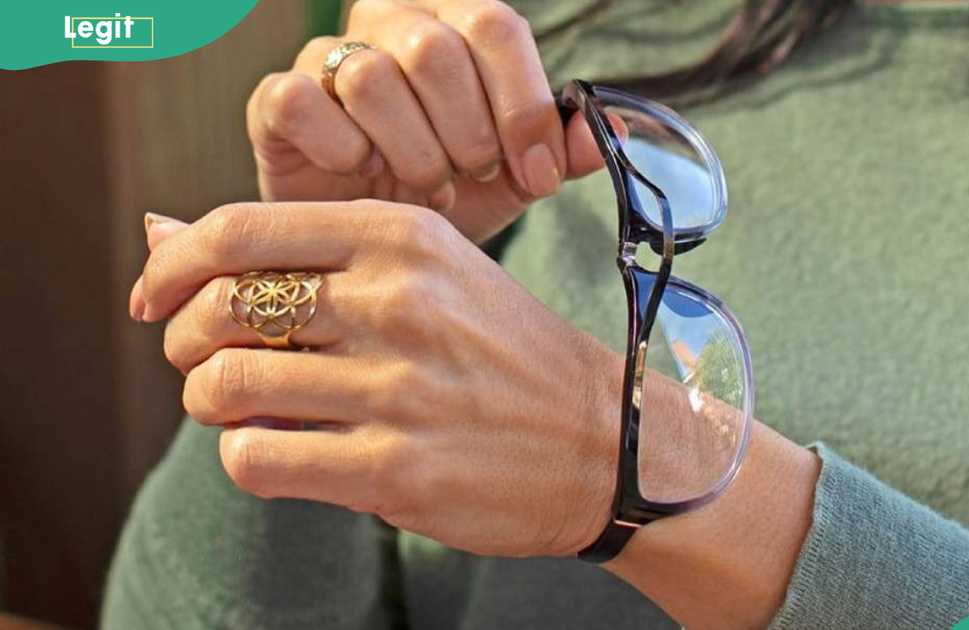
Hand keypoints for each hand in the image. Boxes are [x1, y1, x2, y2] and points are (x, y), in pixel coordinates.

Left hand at [134, 202, 619, 555]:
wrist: (604, 441)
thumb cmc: (501, 351)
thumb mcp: (426, 271)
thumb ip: (304, 250)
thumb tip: (162, 233)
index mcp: (403, 237)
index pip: (239, 230)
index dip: (172, 265)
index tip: (155, 297)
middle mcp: (398, 301)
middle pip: (220, 308)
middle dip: (188, 341)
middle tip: (210, 361)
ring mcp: (397, 388)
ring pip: (225, 386)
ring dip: (212, 403)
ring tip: (246, 408)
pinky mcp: (394, 469)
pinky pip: (256, 459)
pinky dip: (245, 456)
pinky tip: (278, 450)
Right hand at [248, 0, 606, 242]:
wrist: (368, 244)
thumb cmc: (442, 199)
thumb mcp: (513, 179)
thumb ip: (559, 151)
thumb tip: (611, 130)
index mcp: (452, 24)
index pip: (495, 26)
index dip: (523, 104)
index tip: (538, 173)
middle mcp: (386, 24)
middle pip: (436, 48)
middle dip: (468, 133)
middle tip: (472, 177)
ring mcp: (326, 58)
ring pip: (374, 78)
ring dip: (413, 151)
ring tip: (426, 186)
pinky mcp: (275, 101)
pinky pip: (304, 103)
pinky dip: (344, 150)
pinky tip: (364, 175)